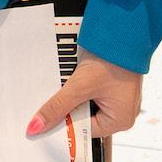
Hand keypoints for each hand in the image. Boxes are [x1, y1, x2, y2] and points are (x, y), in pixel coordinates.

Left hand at [26, 48, 142, 139]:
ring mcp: (120, 99)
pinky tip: (77, 78)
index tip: (48, 119)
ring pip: (87, 105)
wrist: (123, 31)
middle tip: (59, 97)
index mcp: (121, 120)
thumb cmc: (112, 59)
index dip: (66, 123)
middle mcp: (123, 113)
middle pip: (86, 119)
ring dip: (75, 96)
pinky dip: (82, 88)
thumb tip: (37, 126)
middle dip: (70, 108)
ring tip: (71, 84)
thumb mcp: (79, 86)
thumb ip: (57, 107)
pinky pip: (93, 93)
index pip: (84, 131)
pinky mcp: (115, 86)